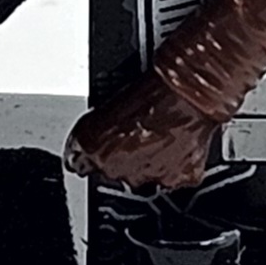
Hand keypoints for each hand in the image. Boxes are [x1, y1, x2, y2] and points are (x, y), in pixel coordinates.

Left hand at [64, 68, 218, 189]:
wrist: (188, 89)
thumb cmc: (153, 85)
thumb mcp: (113, 98)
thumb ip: (101, 122)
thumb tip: (100, 126)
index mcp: (90, 145)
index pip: (77, 160)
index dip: (91, 152)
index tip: (99, 146)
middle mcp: (115, 167)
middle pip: (113, 169)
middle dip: (124, 155)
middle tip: (140, 133)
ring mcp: (146, 175)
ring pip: (144, 175)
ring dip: (150, 160)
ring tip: (162, 135)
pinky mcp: (176, 178)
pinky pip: (174, 176)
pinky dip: (178, 165)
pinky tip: (179, 143)